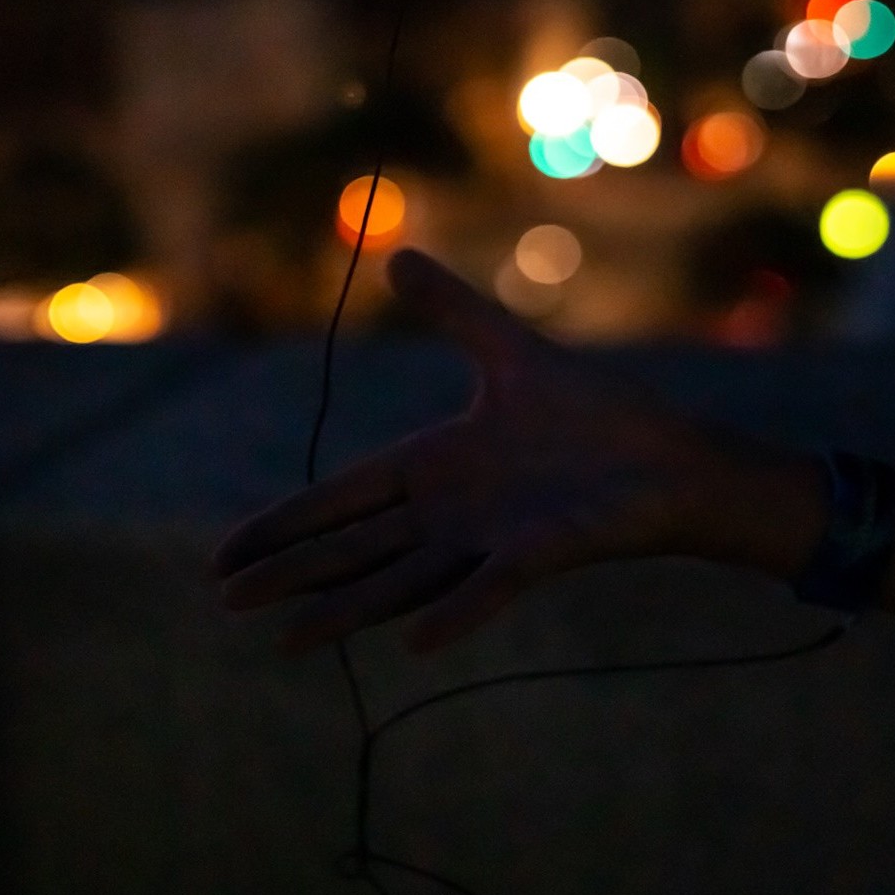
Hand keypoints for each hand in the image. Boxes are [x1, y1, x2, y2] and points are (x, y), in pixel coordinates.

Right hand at [211, 249, 814, 654]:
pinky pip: (489, 587)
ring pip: (401, 582)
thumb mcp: (507, 351)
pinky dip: (455, 611)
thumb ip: (451, 310)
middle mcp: (450, 515)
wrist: (670, 460)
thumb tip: (394, 255)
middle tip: (227, 603)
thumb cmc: (593, 416)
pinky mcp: (540, 554)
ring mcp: (490, 541)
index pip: (341, 499)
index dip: (285, 525)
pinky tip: (413, 640)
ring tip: (290, 639)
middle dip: (292, 574)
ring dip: (347, 610)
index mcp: (434, 467)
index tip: (225, 558)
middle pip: (354, 549)